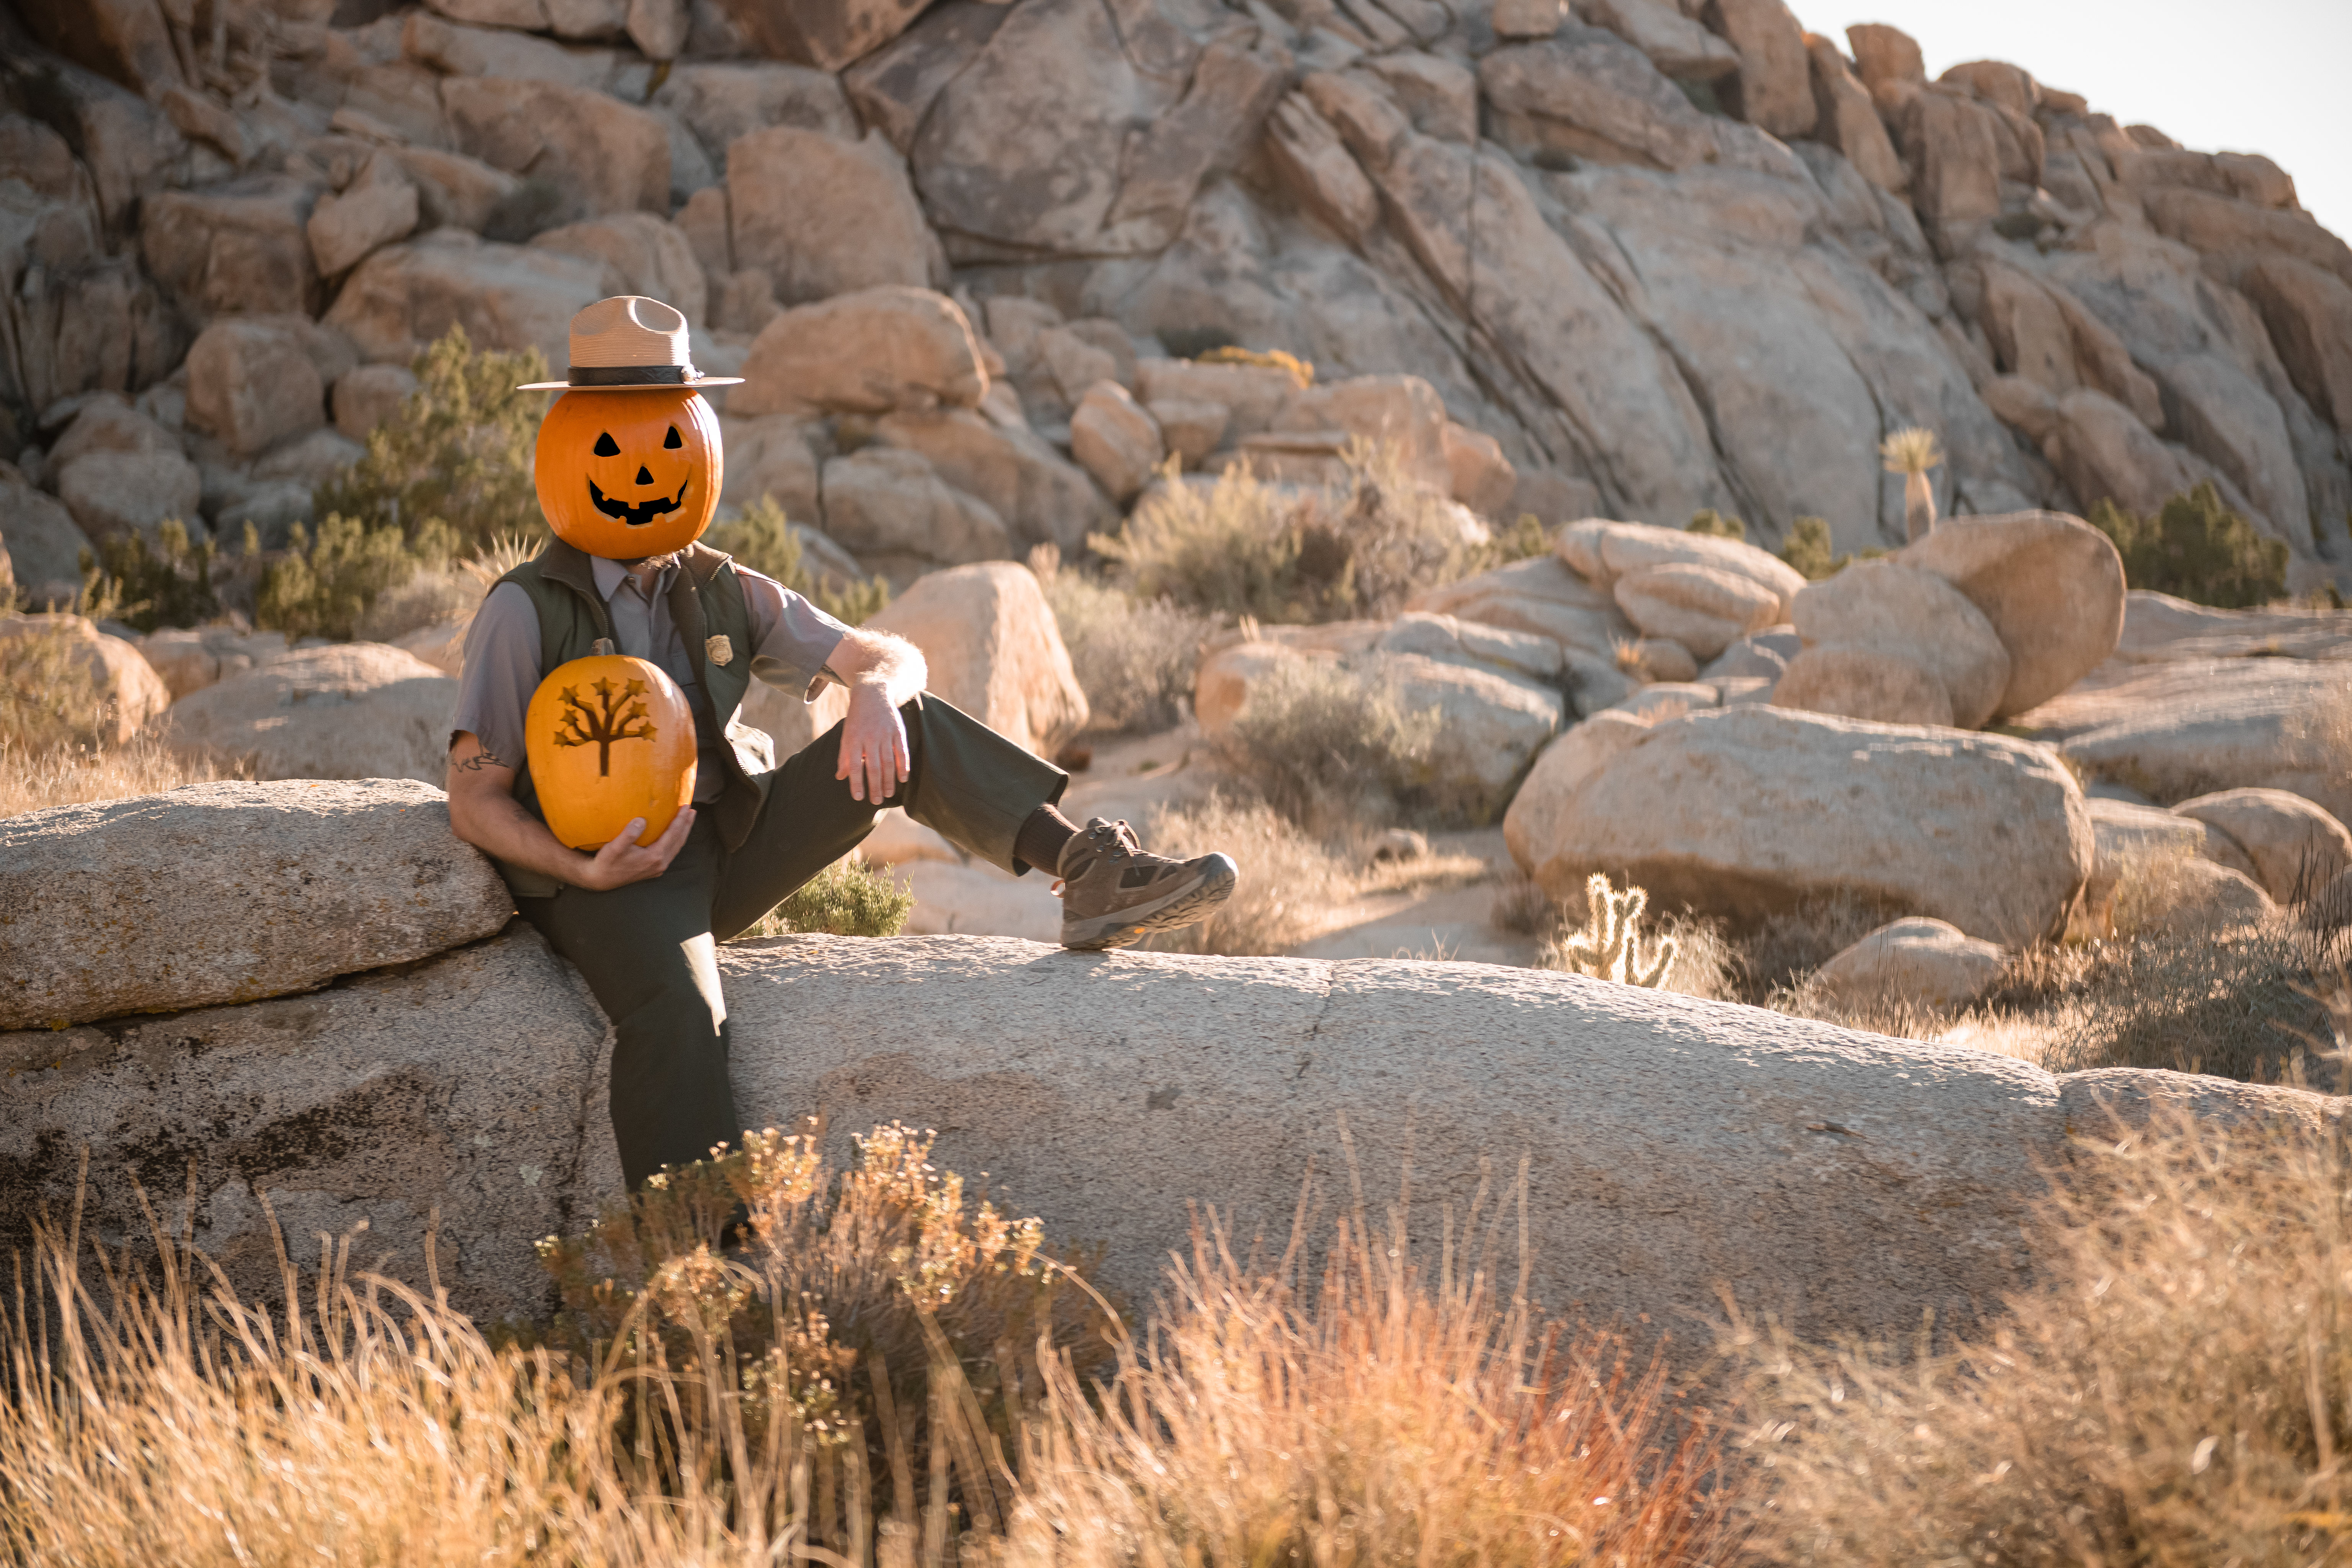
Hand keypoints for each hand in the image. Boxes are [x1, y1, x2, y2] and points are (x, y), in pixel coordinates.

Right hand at [574, 806, 694, 889]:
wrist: (600, 879)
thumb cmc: (607, 862)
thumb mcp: (615, 847)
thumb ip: (629, 834)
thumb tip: (642, 820)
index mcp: (654, 857)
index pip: (673, 834)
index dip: (680, 819)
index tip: (686, 806)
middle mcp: (660, 863)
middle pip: (679, 840)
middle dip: (686, 824)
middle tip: (691, 809)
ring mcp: (658, 867)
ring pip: (676, 847)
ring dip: (682, 832)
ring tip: (687, 819)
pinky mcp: (654, 868)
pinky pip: (670, 851)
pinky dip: (675, 840)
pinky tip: (674, 833)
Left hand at [837, 679, 909, 803]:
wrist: (872, 693)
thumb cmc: (857, 718)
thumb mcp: (846, 735)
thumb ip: (844, 756)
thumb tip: (840, 777)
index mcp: (854, 739)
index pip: (855, 765)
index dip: (857, 783)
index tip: (858, 797)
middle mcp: (870, 737)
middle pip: (873, 767)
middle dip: (875, 786)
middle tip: (876, 801)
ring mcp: (885, 734)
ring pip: (888, 761)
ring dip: (889, 780)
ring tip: (888, 794)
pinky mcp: (898, 731)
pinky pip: (902, 752)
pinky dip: (903, 766)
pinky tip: (903, 778)